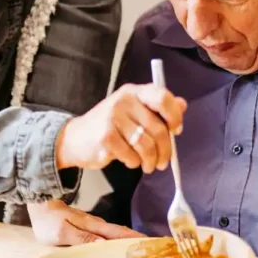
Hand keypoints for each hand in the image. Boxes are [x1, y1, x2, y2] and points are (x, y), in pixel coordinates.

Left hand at [27, 200, 144, 245]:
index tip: (152, 244)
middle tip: (157, 248)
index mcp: (93, 226)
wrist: (39, 204)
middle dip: (139, 240)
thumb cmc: (48, 221)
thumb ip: (83, 238)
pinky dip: (120, 239)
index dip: (135, 239)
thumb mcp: (62, 232)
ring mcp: (94, 225)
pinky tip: (124, 245)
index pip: (118, 234)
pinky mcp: (90, 227)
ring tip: (146, 249)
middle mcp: (97, 224)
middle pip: (122, 233)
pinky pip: (109, 234)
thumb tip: (104, 244)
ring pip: (117, 233)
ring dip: (131, 240)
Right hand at [56, 84, 186, 173]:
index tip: (176, 130)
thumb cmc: (109, 125)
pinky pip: (132, 156)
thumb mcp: (132, 111)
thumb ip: (157, 108)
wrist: (75, 139)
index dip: (174, 115)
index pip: (162, 97)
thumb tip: (183, 105)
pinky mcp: (106, 138)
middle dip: (165, 150)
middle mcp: (123, 101)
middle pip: (158, 128)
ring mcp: (113, 118)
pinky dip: (134, 162)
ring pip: (147, 145)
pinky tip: (129, 160)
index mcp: (133, 92)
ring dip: (151, 161)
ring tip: (148, 165)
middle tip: (164, 162)